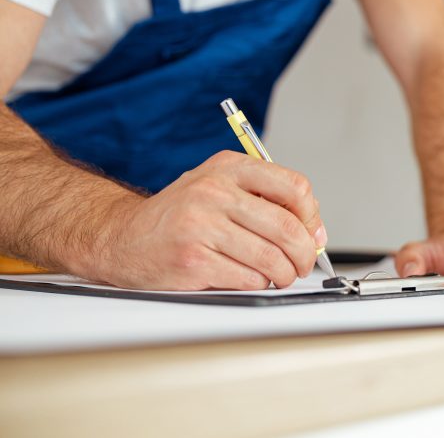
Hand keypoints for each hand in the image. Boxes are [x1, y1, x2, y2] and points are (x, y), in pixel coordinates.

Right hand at [90, 151, 324, 289]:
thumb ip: (264, 199)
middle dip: (304, 253)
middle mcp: (214, 192)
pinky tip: (249, 279)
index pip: (293, 187)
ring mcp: (201, 226)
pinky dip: (258, 284)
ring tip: (279, 275)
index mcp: (228, 168)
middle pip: (287, 226)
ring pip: (270, 257)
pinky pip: (248, 278)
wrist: (120, 237)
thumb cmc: (179, 215)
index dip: (311, 215)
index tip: (312, 233)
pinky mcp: (193, 260)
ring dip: (283, 273)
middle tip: (303, 263)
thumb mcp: (219, 187)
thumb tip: (314, 231)